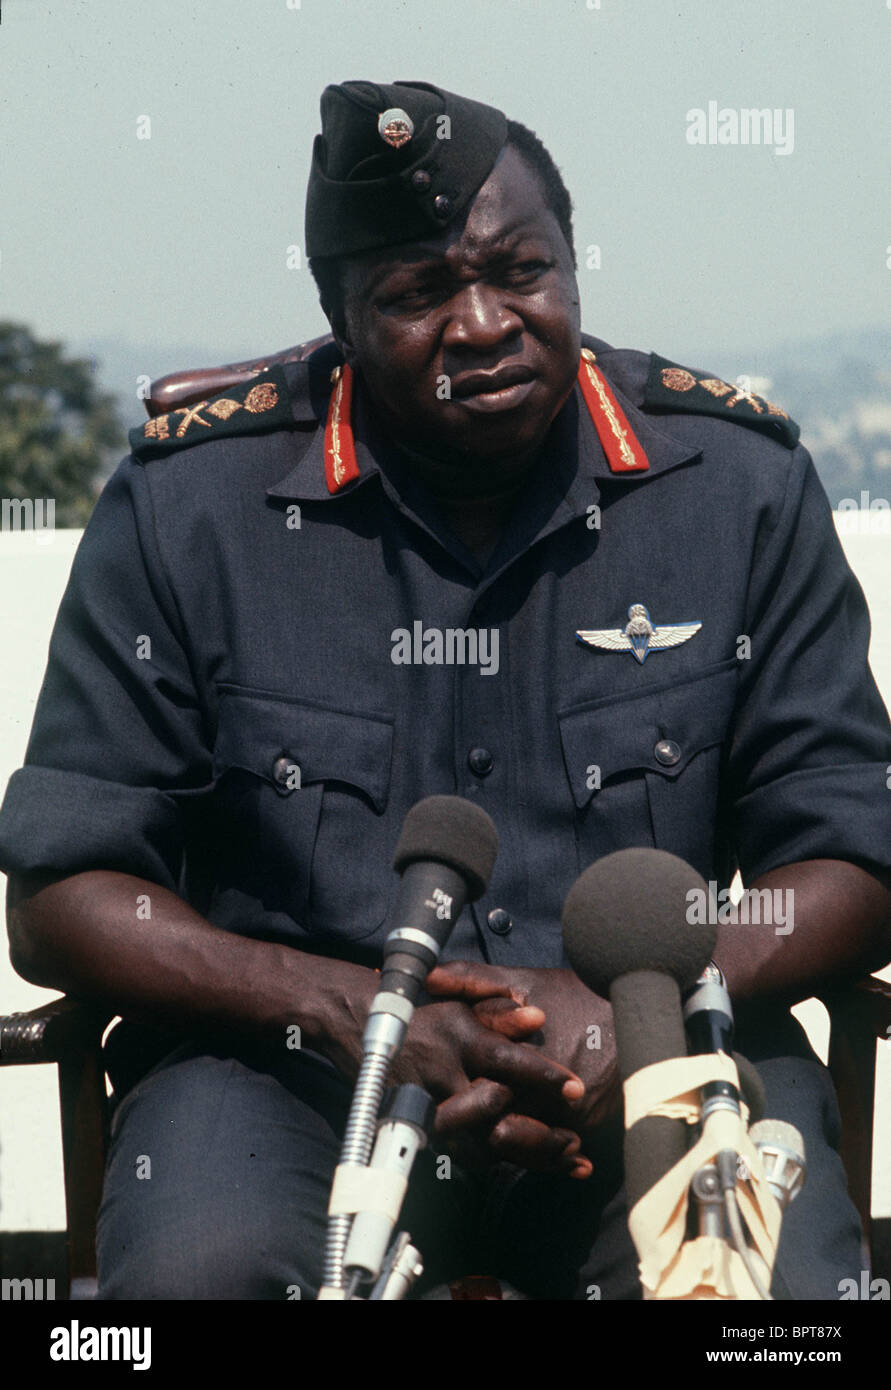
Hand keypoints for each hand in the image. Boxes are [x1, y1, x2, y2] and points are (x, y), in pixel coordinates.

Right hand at [306, 955, 590, 1176]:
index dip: (542, 1076)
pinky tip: (527, 1162)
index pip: (507, 1060)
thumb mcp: (458, 998)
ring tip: (563, 1159)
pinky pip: (461, 1149)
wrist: (356, 1021)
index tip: (575, 1089)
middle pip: (498, 1112)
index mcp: (459, 1034)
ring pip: (481, 1140)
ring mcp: (430, 1101)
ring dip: (524, 1153)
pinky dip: (496, 1159)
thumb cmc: (418, 1007)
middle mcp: (446, 1071)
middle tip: (575, 1141)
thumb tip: (537, 1015)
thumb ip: (497, 1009)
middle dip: (540, 1131)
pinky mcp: (419, 1122)